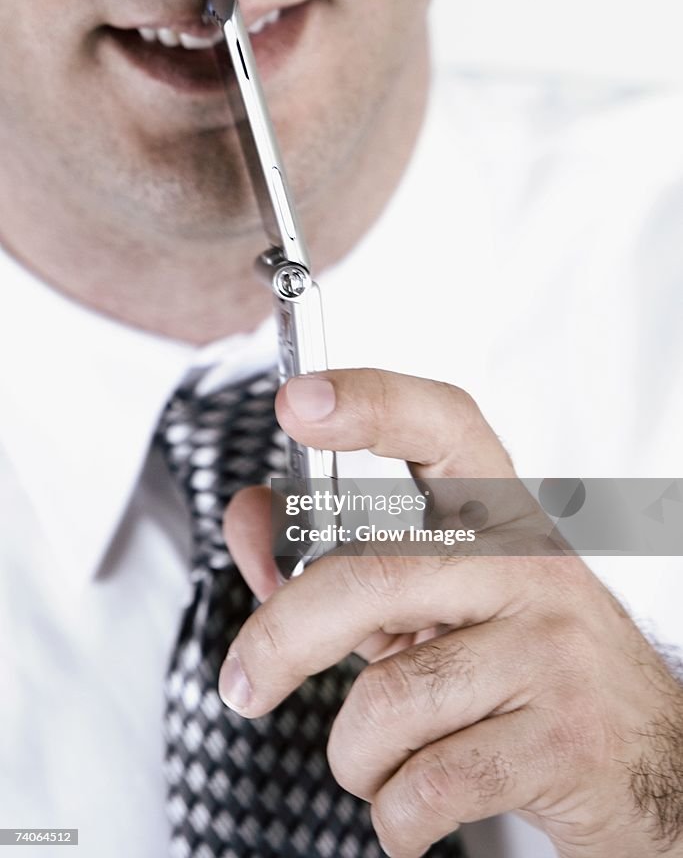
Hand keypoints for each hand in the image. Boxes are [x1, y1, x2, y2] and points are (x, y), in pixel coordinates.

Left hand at [221, 369, 682, 857]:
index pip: (439, 428)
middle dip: (282, 638)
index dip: (367, 404)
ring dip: (354, 755)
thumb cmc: (523, 668)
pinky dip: (393, 813)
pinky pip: (428, 783)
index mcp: (498, 518)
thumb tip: (252, 524)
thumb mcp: (434, 604)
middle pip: (372, 577)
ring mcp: (553, 649)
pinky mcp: (563, 738)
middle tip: (245, 681)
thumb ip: (340, 562)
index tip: (299, 401)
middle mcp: (530, 567)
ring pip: (389, 700)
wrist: (648, 758)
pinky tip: (414, 805)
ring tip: (380, 760)